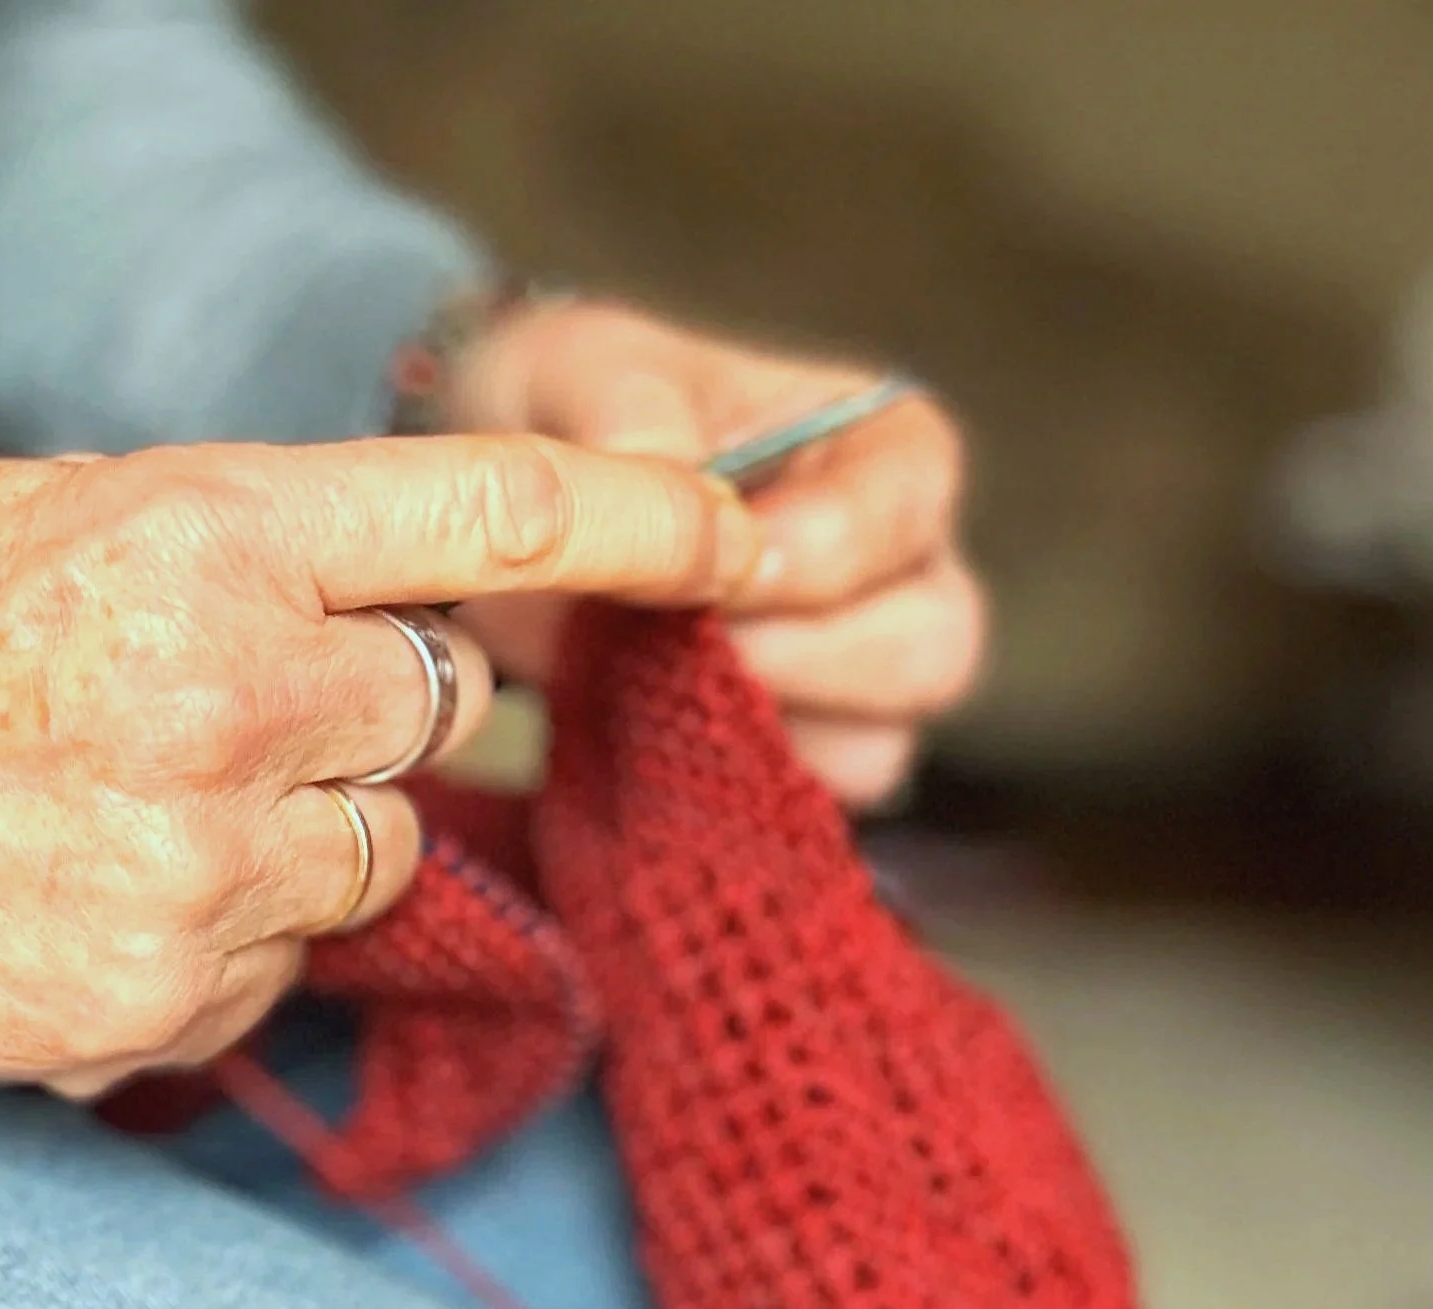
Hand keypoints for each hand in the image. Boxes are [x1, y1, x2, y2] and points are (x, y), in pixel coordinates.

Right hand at [0, 437, 760, 1094]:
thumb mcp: (54, 516)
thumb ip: (248, 548)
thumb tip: (406, 606)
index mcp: (202, 529)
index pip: (493, 504)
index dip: (650, 512)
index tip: (748, 533)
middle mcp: (229, 691)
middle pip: (448, 708)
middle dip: (375, 711)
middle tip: (228, 704)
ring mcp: (203, 863)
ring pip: (375, 857)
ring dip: (294, 836)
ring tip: (118, 813)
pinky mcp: (161, 1000)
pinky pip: (281, 973)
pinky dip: (218, 944)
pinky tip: (79, 901)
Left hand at [442, 298, 983, 808]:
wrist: (501, 508)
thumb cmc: (564, 411)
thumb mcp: (572, 371)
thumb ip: (628, 413)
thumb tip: (683, 493)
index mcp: (881, 448)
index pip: (907, 510)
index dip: (818, 555)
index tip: (716, 574)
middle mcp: (896, 572)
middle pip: (932, 650)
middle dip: (802, 661)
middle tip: (677, 643)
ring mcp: (849, 680)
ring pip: (875, 751)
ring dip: (755, 734)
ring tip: (640, 683)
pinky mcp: (782, 758)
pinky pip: (790, 813)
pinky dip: (715, 791)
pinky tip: (633, 737)